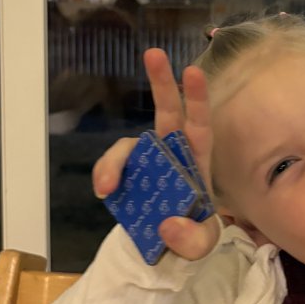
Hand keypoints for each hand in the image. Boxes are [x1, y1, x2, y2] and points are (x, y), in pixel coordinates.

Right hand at [92, 48, 218, 261]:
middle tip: (153, 53)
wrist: (162, 250)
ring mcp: (145, 163)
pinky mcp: (125, 176)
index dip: (197, 99)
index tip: (193, 70)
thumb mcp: (200, 245)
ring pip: (129, 146)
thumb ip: (191, 239)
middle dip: (161, 82)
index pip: (200, 125)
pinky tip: (105, 192)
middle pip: (166, 112)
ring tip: (107, 187)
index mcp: (197, 161)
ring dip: (115, 160)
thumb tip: (168, 224)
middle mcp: (171, 154)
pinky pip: (112, 169)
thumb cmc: (190, 236)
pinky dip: (104, 176)